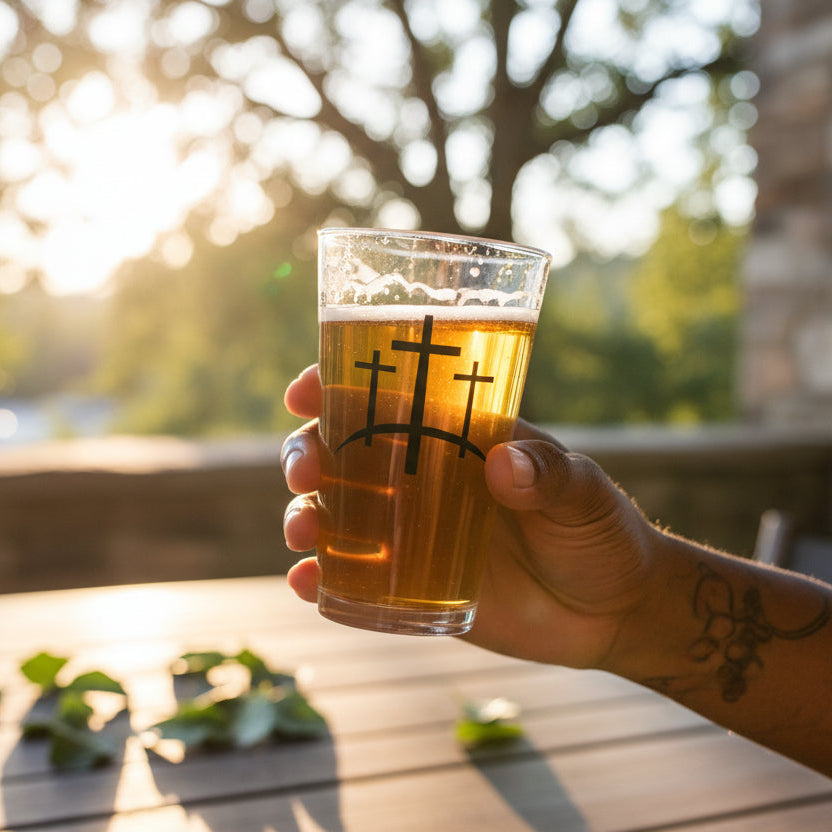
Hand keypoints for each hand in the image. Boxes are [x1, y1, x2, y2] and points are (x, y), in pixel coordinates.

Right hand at [281, 364, 660, 669]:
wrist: (613, 612)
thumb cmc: (601, 534)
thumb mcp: (584, 496)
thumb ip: (551, 477)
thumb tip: (501, 465)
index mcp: (458, 437)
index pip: (389, 397)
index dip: (336, 386)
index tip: (303, 391)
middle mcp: (424, 478)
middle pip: (343, 452)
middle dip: (306, 452)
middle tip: (305, 471)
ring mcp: (413, 533)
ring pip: (336, 513)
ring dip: (304, 515)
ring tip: (304, 532)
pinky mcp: (411, 585)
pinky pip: (353, 578)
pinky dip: (321, 579)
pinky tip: (308, 585)